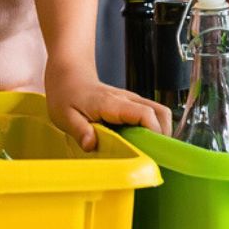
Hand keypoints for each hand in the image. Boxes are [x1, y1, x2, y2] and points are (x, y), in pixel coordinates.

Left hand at [45, 58, 171, 151]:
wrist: (68, 73)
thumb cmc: (65, 93)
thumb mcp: (65, 115)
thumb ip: (80, 131)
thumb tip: (91, 146)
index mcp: (112, 103)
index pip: (146, 114)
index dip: (154, 133)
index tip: (151, 151)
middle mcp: (127, 100)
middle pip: (161, 113)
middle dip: (163, 136)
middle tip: (152, 155)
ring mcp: (131, 101)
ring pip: (160, 113)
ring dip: (159, 133)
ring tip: (147, 151)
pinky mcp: (131, 105)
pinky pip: (151, 115)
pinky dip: (153, 129)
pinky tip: (139, 143)